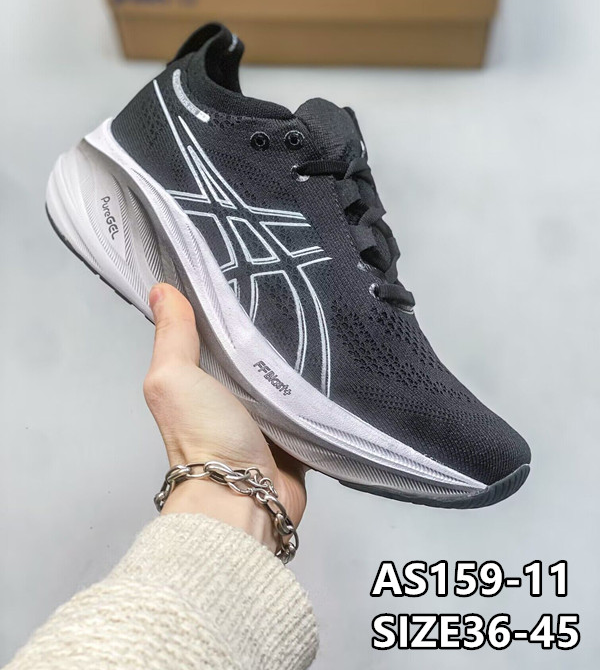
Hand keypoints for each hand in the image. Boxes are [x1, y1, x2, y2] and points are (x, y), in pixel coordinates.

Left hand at [144, 283, 306, 553]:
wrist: (244, 499)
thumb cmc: (204, 436)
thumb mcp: (175, 379)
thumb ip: (172, 336)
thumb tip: (161, 288)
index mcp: (201, 378)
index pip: (214, 329)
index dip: (227, 301)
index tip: (249, 265)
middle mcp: (232, 393)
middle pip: (254, 348)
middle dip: (272, 322)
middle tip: (298, 282)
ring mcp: (268, 413)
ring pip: (286, 372)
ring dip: (302, 351)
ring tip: (325, 307)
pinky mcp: (299, 429)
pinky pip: (312, 397)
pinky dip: (322, 381)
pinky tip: (340, 350)